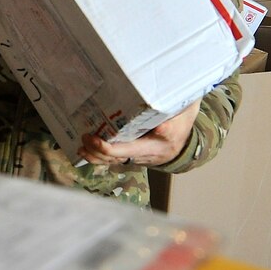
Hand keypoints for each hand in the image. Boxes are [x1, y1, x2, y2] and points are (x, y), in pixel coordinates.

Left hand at [79, 101, 200, 168]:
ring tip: (81, 147)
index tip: (96, 138)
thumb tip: (157, 114)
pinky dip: (100, 157)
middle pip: (118, 157)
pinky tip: (87, 151)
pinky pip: (115, 161)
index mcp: (161, 142)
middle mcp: (149, 154)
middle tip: (85, 137)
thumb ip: (172, 107)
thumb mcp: (185, 109)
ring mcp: (141, 158)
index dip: (110, 147)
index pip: (131, 148)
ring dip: (96, 156)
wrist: (189, 141)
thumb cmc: (183, 119)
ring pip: (114, 162)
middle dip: (98, 150)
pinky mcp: (135, 158)